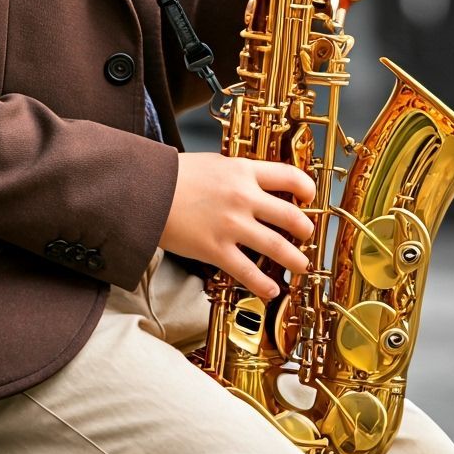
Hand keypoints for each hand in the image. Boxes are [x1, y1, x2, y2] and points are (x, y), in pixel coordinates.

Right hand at [159, 152, 315, 298]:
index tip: (308, 198)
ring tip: (301, 265)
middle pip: (292, 216)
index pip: (289, 176)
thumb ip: (237, 174)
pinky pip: (249, 272)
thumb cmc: (173, 175)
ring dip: (296, 260)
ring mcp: (232, 225)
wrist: (144, 190)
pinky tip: (271, 290)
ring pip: (278, 246)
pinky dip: (264, 284)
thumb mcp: (213, 163)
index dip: (306, 189)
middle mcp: (244, 198)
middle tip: (307, 236)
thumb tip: (253, 184)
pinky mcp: (216, 249)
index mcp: (243, 171)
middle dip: (306, 230)